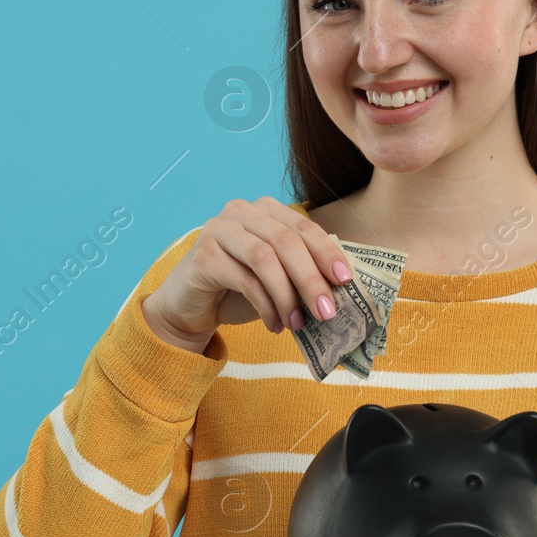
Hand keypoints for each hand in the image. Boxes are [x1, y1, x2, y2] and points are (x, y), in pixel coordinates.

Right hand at [143, 196, 354, 350]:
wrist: (190, 306)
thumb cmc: (239, 289)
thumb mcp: (277, 277)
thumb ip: (302, 272)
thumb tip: (341, 289)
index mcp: (266, 210)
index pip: (303, 227)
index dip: (327, 252)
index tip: (345, 280)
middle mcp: (242, 212)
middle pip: (286, 241)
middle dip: (311, 279)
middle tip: (327, 311)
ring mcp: (219, 229)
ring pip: (264, 258)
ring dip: (287, 295)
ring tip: (298, 324)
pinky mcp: (203, 255)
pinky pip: (243, 279)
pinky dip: (264, 305)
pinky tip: (274, 325)